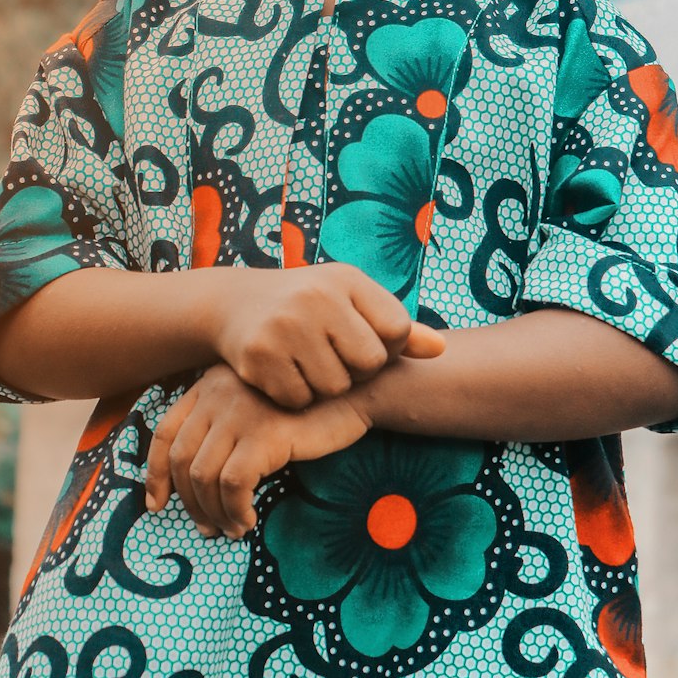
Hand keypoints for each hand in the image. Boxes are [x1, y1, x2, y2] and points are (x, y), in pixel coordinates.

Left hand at [145, 363, 370, 537]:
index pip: (164, 431)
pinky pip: (233, 484)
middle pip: (180, 459)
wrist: (354, 391)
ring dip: (213, 512)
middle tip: (206, 528)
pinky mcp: (263, 433)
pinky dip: (235, 510)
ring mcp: (239, 411)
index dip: (154, 473)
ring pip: (203, 476)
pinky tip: (249, 521)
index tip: (156, 504)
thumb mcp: (256, 408)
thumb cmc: (307, 407)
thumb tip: (195, 484)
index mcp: (210, 384)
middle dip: (188, 503)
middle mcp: (218, 393)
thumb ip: (226, 427)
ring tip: (232, 529)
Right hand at [215, 264, 443, 408]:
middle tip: (334, 357)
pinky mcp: (258, 355)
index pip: (397, 330)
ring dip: (325, 387)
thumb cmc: (308, 304)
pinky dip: (296, 397)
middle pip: (369, 363)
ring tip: (308, 363)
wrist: (234, 303)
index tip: (363, 342)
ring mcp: (285, 325)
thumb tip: (442, 351)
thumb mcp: (352, 302)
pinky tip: (285, 373)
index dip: (387, 347)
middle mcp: (317, 297)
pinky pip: (299, 399)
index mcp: (346, 279)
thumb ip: (398, 329)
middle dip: (357, 370)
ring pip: (335, 387)